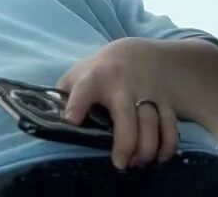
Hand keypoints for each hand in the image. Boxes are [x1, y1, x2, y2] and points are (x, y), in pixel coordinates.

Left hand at [57, 39, 180, 170]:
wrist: (138, 54)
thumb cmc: (100, 70)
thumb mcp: (79, 74)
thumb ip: (65, 94)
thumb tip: (46, 116)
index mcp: (95, 78)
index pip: (84, 89)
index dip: (77, 104)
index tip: (72, 120)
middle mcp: (121, 85)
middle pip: (126, 115)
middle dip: (125, 141)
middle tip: (120, 163)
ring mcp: (145, 92)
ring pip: (152, 123)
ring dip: (147, 149)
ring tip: (138, 162)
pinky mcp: (164, 101)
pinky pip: (170, 127)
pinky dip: (167, 146)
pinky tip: (158, 158)